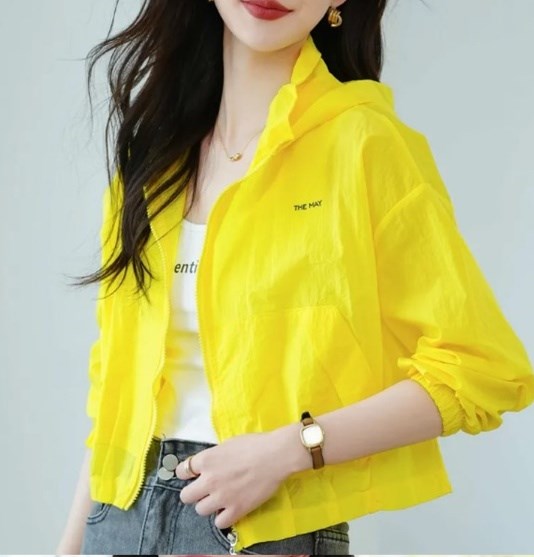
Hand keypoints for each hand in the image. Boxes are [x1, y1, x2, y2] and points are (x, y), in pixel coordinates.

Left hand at [175, 430, 291, 528]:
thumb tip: (209, 465)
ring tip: (219, 499)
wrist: (275, 455)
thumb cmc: (254, 444)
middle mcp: (209, 480)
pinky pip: (219, 523)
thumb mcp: (227, 445)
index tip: (194, 475)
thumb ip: (214, 458)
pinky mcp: (236, 509)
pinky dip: (223, 517)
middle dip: (194, 492)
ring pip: (200, 510)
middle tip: (205, 490)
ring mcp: (222, 497)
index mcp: (206, 460)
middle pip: (185, 496)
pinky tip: (230, 508)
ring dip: (208, 505)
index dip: (187, 473)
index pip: (181, 472)